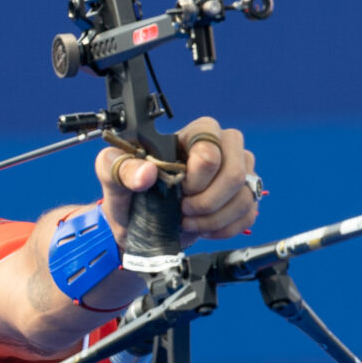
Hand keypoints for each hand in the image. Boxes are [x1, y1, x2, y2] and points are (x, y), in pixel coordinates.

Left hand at [96, 116, 259, 248]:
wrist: (134, 227)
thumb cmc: (127, 195)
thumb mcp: (112, 179)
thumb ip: (119, 167)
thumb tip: (146, 173)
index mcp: (193, 134)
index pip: (211, 147)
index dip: (197, 176)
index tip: (178, 190)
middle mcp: (221, 149)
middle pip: (237, 171)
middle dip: (209, 200)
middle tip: (184, 209)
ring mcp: (236, 173)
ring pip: (246, 195)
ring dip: (214, 218)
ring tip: (188, 222)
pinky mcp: (242, 198)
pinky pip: (249, 214)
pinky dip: (225, 228)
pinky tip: (203, 228)